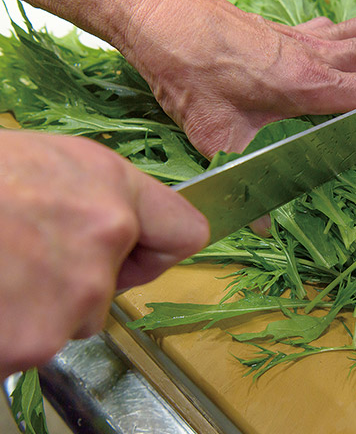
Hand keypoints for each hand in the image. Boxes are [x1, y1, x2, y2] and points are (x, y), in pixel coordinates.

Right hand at [0, 130, 208, 377]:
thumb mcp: (47, 163)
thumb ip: (99, 198)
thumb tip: (122, 232)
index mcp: (114, 190)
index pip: (186, 234)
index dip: (154, 248)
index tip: (129, 252)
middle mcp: (106, 241)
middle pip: (113, 290)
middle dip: (75, 280)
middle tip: (19, 254)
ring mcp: (71, 297)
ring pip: (70, 320)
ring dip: (37, 307)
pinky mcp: (32, 341)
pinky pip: (29, 344)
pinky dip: (7, 331)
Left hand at [119, 0, 355, 157]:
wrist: (161, 18)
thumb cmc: (189, 71)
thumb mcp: (218, 137)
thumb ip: (246, 176)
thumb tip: (258, 224)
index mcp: (310, 84)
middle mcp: (315, 54)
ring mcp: (302, 36)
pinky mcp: (285, 28)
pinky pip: (335, 26)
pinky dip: (354, 35)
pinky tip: (344, 50)